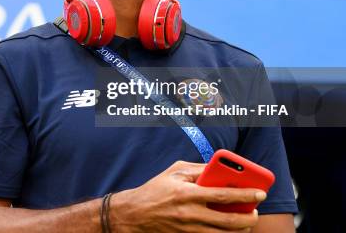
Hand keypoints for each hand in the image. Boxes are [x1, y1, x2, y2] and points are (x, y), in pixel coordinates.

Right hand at [109, 160, 265, 231]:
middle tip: (256, 211)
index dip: (246, 194)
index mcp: (188, 193)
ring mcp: (189, 230)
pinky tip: (231, 230)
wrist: (134, 214)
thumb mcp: (174, 172)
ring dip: (240, 230)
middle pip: (229, 220)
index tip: (261, 192)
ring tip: (246, 221)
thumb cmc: (156, 189)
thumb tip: (220, 169)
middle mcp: (190, 214)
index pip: (223, 194)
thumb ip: (198, 169)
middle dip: (248, 217)